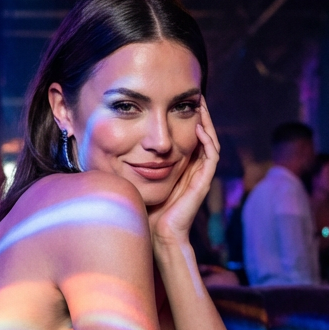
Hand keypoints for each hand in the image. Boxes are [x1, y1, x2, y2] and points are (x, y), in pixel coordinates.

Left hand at [148, 99, 220, 249]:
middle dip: (200, 115)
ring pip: (210, 142)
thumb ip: (134, 163)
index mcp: (181, 167)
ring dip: (206, 122)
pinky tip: (198, 127)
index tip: (179, 101)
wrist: (158, 233)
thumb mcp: (138, 178)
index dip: (187, 118)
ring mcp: (200, 175)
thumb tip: (117, 146)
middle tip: (196, 95)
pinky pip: (211, 156)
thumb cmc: (146, 210)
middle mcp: (193, 169)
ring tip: (200, 104)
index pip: (189, 136)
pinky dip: (207, 140)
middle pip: (203, 135)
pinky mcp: (203, 182)